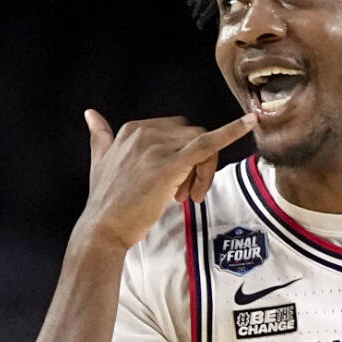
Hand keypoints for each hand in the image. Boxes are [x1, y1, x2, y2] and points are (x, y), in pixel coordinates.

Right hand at [81, 109, 256, 248]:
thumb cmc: (106, 202)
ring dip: (203, 172)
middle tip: (186, 194)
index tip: (177, 182)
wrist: (103, 228)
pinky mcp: (172, 164)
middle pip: (193, 137)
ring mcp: (159, 147)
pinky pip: (208, 143)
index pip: (177, 131)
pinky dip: (232, 130)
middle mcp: (146, 132)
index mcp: (133, 129)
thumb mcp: (99, 162)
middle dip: (196, 165)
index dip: (183, 155)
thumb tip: (90, 113)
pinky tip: (251, 122)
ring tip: (188, 197)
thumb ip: (100, 136)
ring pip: (203, 146)